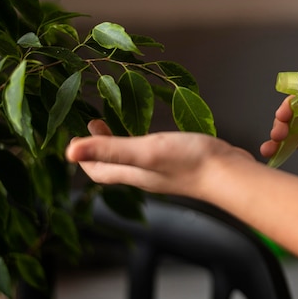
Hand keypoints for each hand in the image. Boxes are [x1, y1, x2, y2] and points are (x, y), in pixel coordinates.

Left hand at [67, 120, 253, 195]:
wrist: (229, 174)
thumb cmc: (189, 162)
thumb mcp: (145, 151)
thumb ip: (110, 149)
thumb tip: (68, 152)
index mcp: (134, 173)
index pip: (100, 170)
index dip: (85, 157)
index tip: (78, 136)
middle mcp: (146, 175)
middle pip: (115, 166)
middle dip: (101, 148)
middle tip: (96, 122)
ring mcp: (165, 171)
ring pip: (135, 160)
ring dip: (122, 145)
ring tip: (120, 125)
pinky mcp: (182, 163)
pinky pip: (155, 155)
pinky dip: (145, 144)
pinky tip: (156, 134)